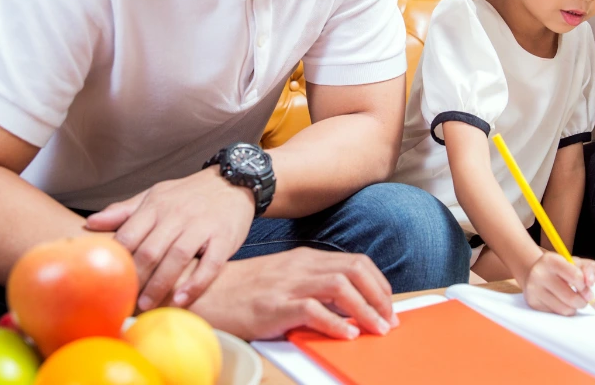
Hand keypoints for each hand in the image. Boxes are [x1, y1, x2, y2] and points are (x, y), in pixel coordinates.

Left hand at [84, 168, 254, 309]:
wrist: (233, 181)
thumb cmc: (189, 194)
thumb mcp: (155, 195)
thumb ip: (124, 211)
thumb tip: (90, 225)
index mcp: (155, 206)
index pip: (129, 236)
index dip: (117, 262)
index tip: (108, 284)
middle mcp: (177, 215)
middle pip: (150, 251)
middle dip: (136, 279)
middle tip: (125, 302)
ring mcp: (201, 226)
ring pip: (177, 258)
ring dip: (160, 285)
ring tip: (148, 306)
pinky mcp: (224, 237)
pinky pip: (210, 264)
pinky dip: (196, 283)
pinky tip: (182, 299)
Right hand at [190, 248, 397, 340]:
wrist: (205, 293)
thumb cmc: (244, 291)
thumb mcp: (284, 279)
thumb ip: (313, 286)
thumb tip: (348, 305)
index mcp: (306, 258)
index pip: (356, 262)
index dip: (378, 284)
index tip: (387, 305)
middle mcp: (301, 266)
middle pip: (355, 271)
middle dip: (379, 296)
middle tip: (389, 320)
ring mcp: (288, 283)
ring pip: (341, 287)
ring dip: (366, 310)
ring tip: (377, 329)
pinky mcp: (275, 305)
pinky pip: (313, 310)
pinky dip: (336, 323)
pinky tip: (347, 335)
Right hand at [521, 252, 594, 315]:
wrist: (534, 272)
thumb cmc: (561, 268)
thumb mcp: (576, 262)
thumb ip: (590, 268)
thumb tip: (590, 283)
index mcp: (551, 260)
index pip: (576, 277)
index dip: (584, 285)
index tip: (585, 287)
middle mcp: (539, 274)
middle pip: (571, 298)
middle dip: (583, 301)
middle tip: (584, 299)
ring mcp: (534, 289)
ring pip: (564, 309)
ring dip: (574, 308)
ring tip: (573, 301)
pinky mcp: (533, 303)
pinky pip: (556, 314)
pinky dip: (563, 310)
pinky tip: (561, 302)